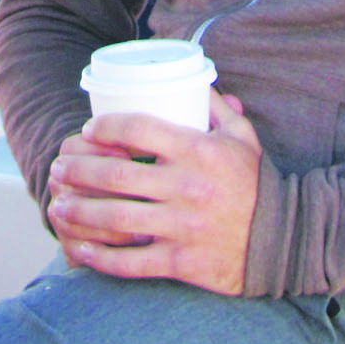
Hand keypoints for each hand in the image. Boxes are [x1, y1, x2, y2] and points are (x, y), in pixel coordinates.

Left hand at [45, 91, 261, 294]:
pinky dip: (100, 257)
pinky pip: (131, 262)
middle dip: (79, 171)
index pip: (140, 129)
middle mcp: (187, 187)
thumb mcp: (242, 137)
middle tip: (59, 168)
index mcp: (198, 151)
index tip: (89, 131)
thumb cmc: (258, 184)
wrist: (285, 240)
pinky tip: (79, 247)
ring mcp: (182, 227)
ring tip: (59, 204)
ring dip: (80, 211)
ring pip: (116, 219)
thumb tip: (196, 81)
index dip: (106, 127)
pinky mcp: (181, 262)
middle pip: (117, 176)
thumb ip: (216, 108)